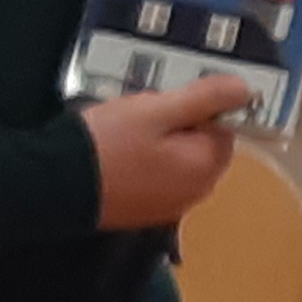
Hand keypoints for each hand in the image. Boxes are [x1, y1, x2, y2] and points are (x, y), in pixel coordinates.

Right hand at [84, 77, 254, 228]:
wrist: (55, 184)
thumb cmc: (107, 144)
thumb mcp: (157, 110)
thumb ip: (205, 99)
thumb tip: (245, 90)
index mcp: (206, 167)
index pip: (223, 126)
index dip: (196, 108)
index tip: (162, 104)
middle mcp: (196, 192)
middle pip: (200, 143)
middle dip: (176, 124)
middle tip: (139, 117)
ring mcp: (171, 206)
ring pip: (177, 158)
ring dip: (158, 141)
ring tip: (124, 133)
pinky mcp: (146, 211)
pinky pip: (157, 176)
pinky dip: (144, 161)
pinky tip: (118, 153)